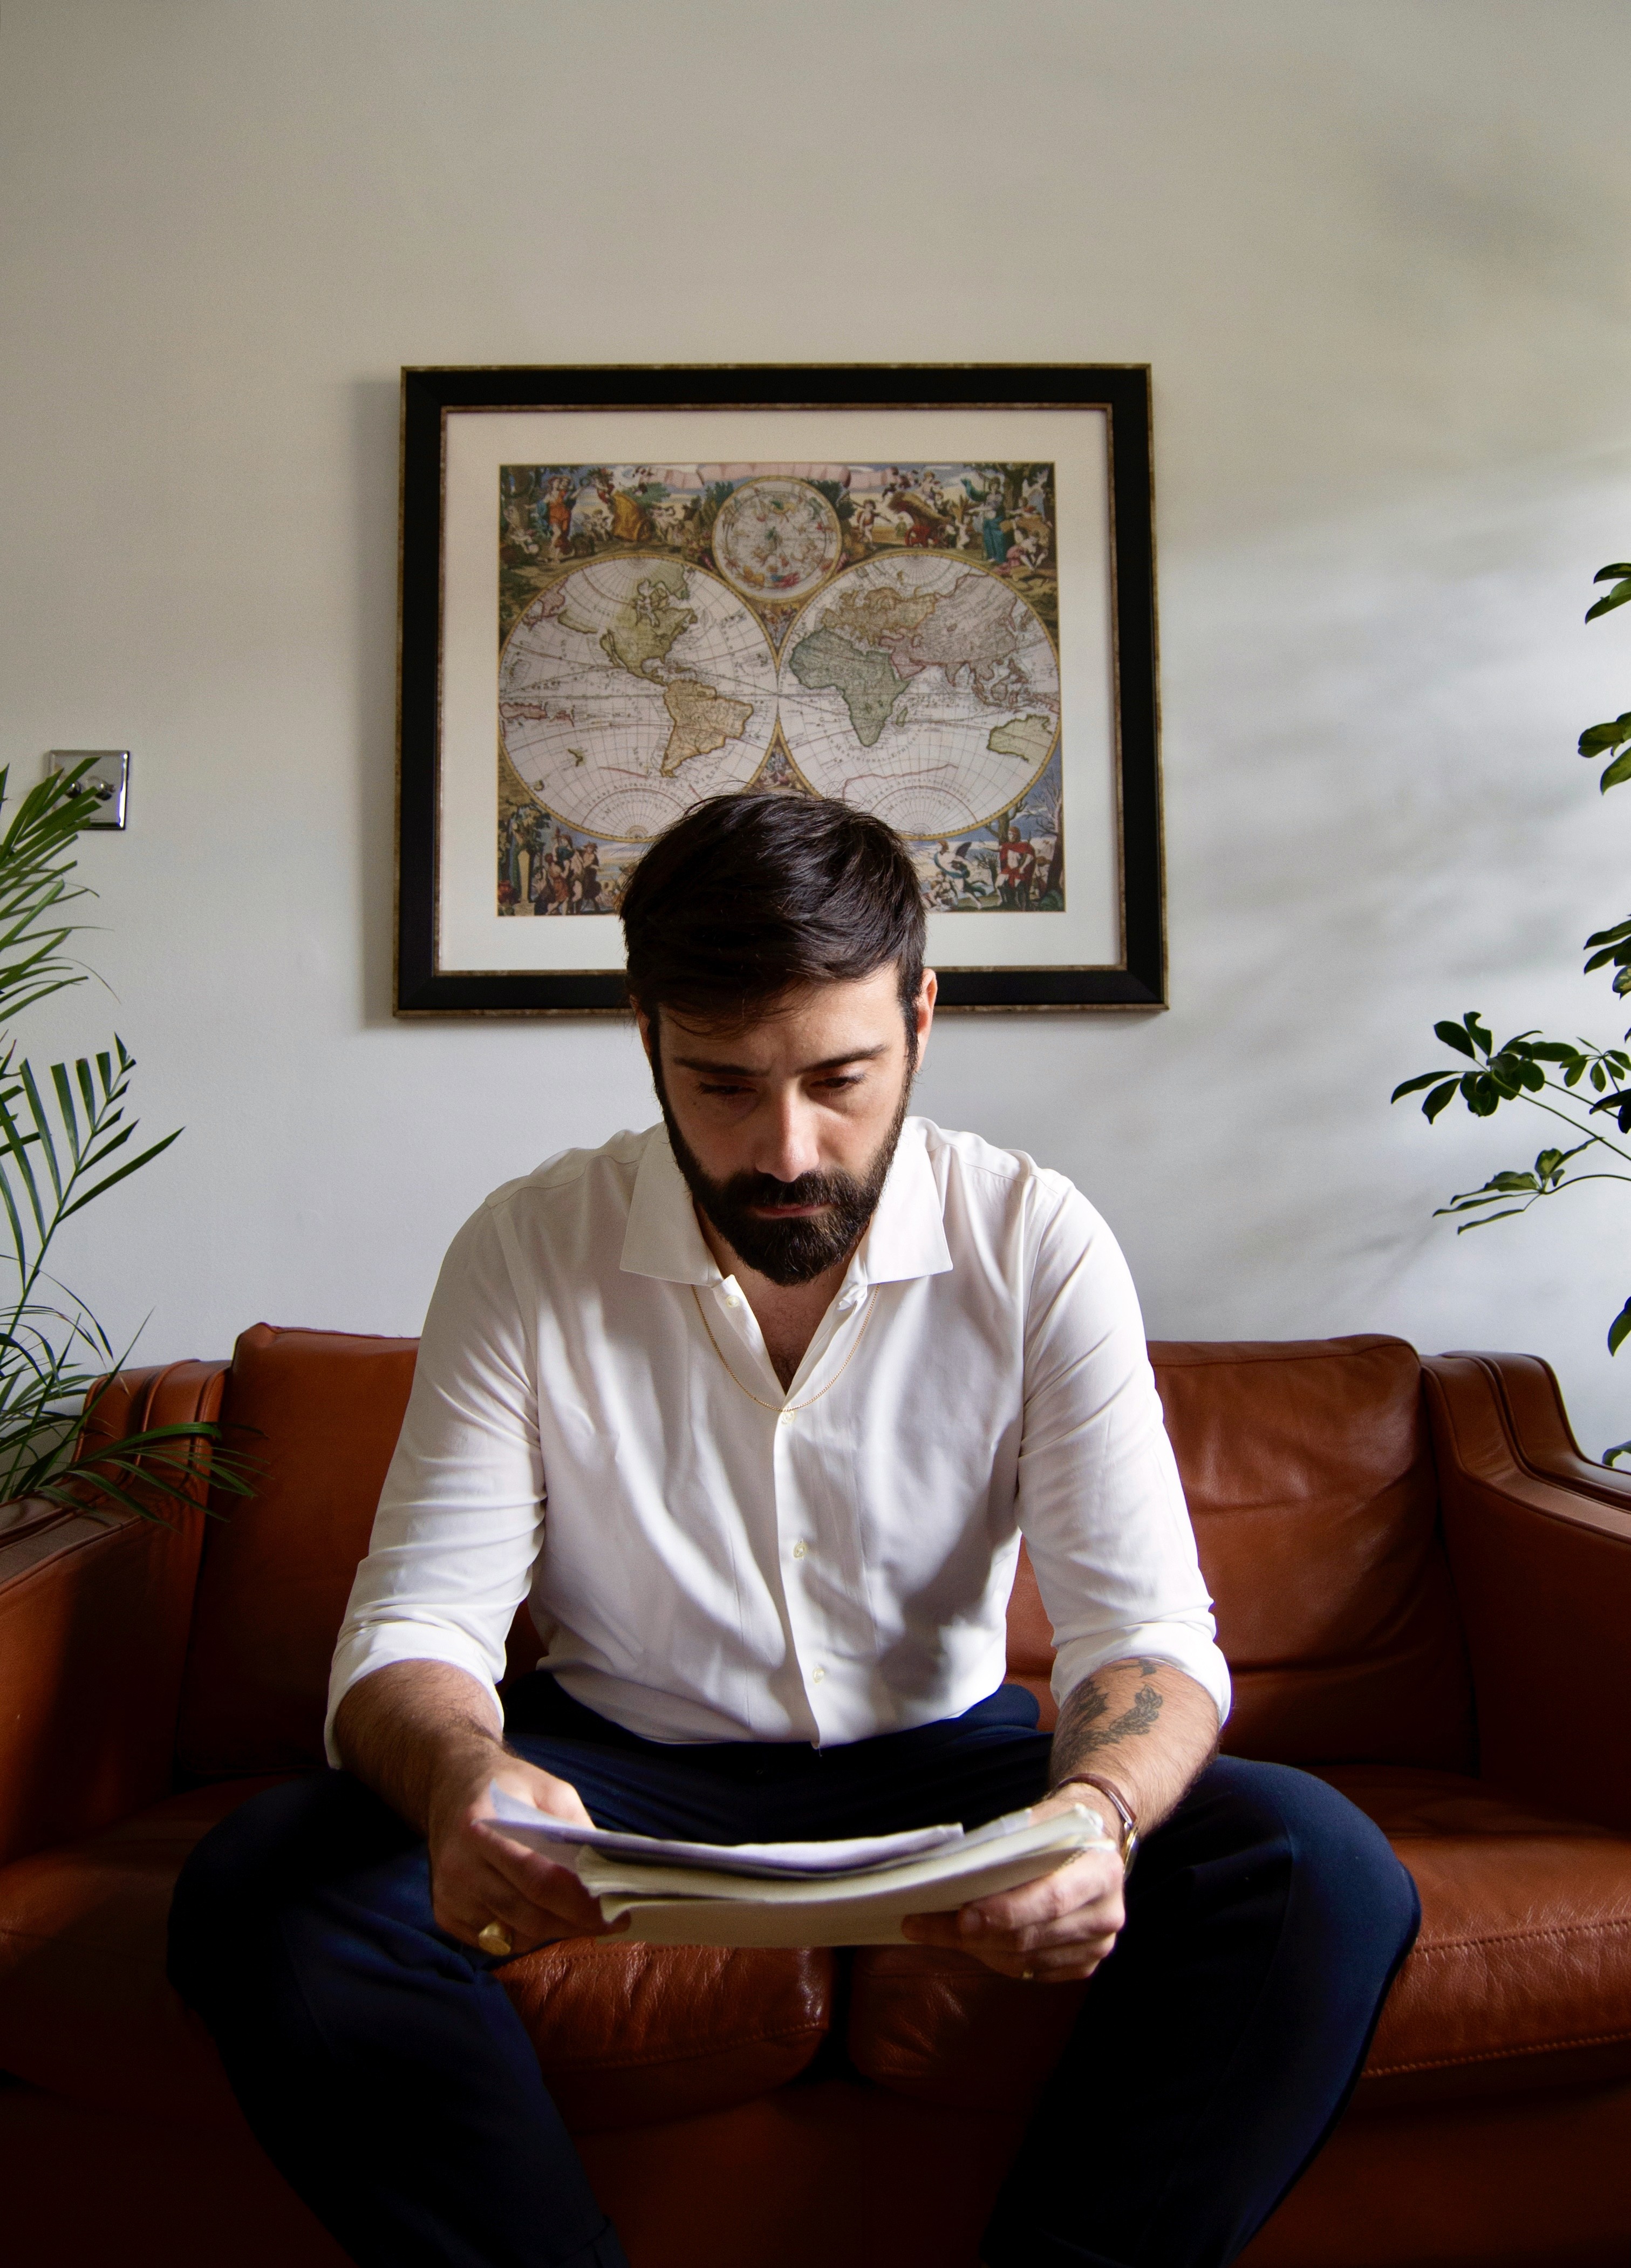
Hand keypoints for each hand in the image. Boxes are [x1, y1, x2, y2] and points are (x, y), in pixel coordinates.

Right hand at [425, 1749, 626, 1957]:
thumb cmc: (506, 1786)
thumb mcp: (548, 1788)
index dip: (581, 1902)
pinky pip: (497, 1941)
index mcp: (480, 1825)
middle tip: (612, 1921)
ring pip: (515, 1935)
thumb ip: (574, 1825)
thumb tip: (605, 1867)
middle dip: (576, 1923)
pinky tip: (542, 1914)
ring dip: (554, 1930)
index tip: (617, 1911)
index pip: (539, 1879)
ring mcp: (449, 1896)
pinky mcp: (446, 1915)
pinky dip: (526, 1934)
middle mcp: (458, 1866)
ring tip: (582, 1916)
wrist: (450, 1786)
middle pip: (530, 1915)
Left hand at [899, 1790, 1125, 1982]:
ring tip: (932, 1930)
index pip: (1050, 1899)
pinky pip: (1030, 1972)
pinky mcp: (1084, 1965)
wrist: (1095, 1842)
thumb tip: (953, 1867)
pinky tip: (968, 1941)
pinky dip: (994, 1958)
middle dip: (972, 1934)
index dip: (1005, 1912)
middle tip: (922, 1924)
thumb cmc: (1059, 1828)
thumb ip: (1009, 1844)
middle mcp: (1106, 1914)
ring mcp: (1098, 1945)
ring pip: (1024, 1960)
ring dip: (975, 1948)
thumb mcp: (1040, 1821)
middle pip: (1030, 1936)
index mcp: (1102, 1871)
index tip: (961, 1917)